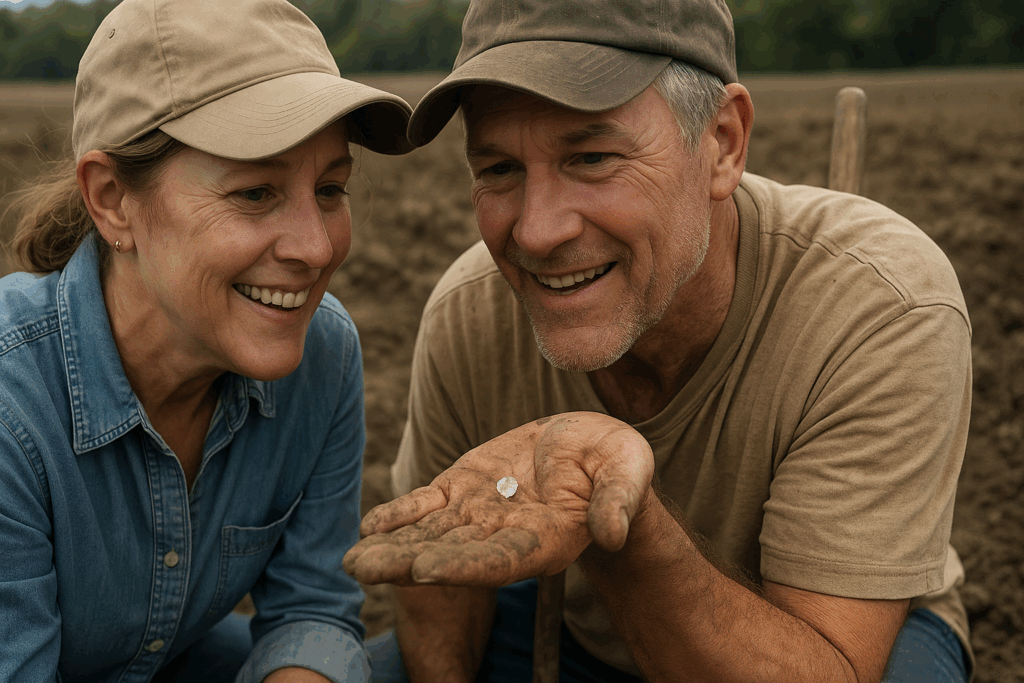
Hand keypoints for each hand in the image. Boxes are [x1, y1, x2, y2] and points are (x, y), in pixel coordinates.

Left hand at [343, 412, 653, 586]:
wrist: (591, 447)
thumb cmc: (616, 463)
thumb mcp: (628, 472)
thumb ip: (618, 502)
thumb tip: (610, 532)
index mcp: (546, 540)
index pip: (501, 559)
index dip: (464, 566)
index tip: (425, 571)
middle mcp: (506, 535)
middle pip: (452, 554)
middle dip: (407, 563)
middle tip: (364, 571)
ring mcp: (480, 512)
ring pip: (430, 534)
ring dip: (391, 547)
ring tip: (352, 561)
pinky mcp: (465, 488)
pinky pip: (428, 505)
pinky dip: (400, 514)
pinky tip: (370, 526)